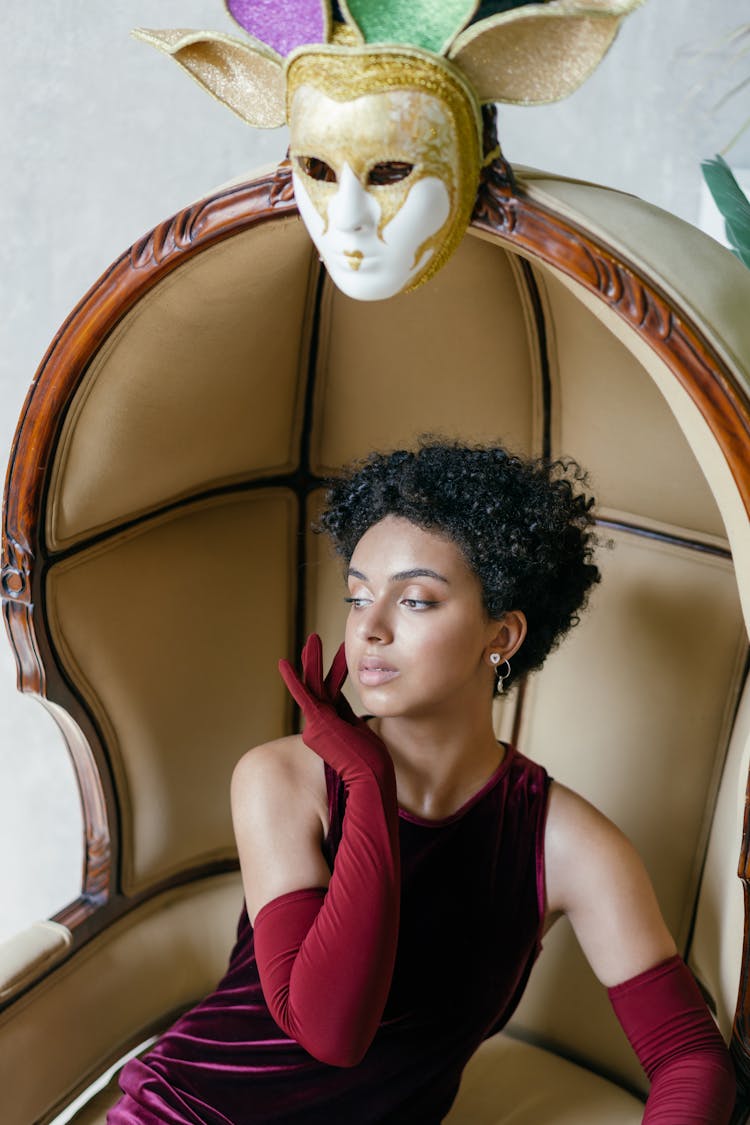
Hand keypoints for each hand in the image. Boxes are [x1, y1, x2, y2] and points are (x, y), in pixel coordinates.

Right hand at [278, 634, 393, 788]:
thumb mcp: (362, 734)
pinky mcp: (317, 721)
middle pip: (317, 686)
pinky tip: (282, 663)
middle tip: (314, 639)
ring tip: (312, 639)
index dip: (335, 672)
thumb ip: (352, 720)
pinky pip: (303, 695)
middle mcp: (319, 723)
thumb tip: (356, 712)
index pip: (331, 692)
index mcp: (331, 725)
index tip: (341, 655)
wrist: (371, 778)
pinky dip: (293, 679)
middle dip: (316, 661)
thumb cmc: (373, 761)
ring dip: (312, 660)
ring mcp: (316, 723)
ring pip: (313, 684)